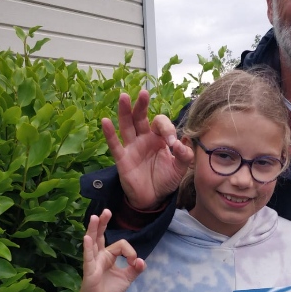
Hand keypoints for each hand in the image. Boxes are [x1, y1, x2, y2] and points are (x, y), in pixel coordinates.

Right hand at [67, 209, 145, 291]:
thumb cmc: (109, 291)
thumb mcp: (127, 279)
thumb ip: (135, 269)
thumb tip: (141, 260)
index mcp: (108, 256)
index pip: (120, 245)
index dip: (130, 252)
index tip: (135, 263)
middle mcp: (99, 256)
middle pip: (100, 235)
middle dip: (103, 223)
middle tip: (106, 211)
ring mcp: (93, 261)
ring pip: (93, 241)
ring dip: (94, 229)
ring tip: (95, 217)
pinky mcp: (89, 270)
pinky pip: (88, 256)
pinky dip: (88, 247)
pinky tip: (87, 238)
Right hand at [101, 90, 193, 209]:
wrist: (153, 199)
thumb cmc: (165, 180)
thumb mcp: (180, 168)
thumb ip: (184, 155)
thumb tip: (180, 143)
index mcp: (159, 138)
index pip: (161, 124)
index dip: (167, 129)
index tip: (173, 144)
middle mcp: (144, 138)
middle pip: (140, 117)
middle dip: (142, 105)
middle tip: (143, 93)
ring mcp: (132, 147)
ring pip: (126, 125)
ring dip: (124, 111)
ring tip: (123, 97)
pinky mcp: (122, 158)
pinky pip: (114, 144)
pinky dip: (109, 133)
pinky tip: (105, 121)